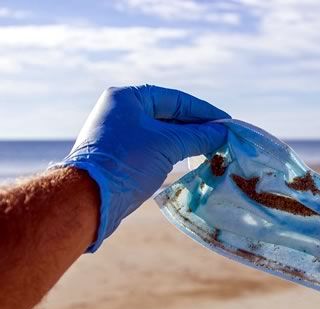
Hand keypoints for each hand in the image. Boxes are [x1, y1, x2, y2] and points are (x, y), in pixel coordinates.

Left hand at [56, 85, 229, 251]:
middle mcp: (122, 111)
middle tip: (223, 138)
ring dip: (188, 142)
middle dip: (197, 127)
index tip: (227, 122)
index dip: (204, 111)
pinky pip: (156, 148)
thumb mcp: (168, 145)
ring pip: (164, 134)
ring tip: (213, 150)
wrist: (90, 198)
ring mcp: (122, 134)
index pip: (176, 99)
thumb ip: (198, 136)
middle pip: (170, 116)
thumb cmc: (128, 162)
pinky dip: (175, 152)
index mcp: (128, 98)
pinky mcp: (123, 155)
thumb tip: (223, 132)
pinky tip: (193, 159)